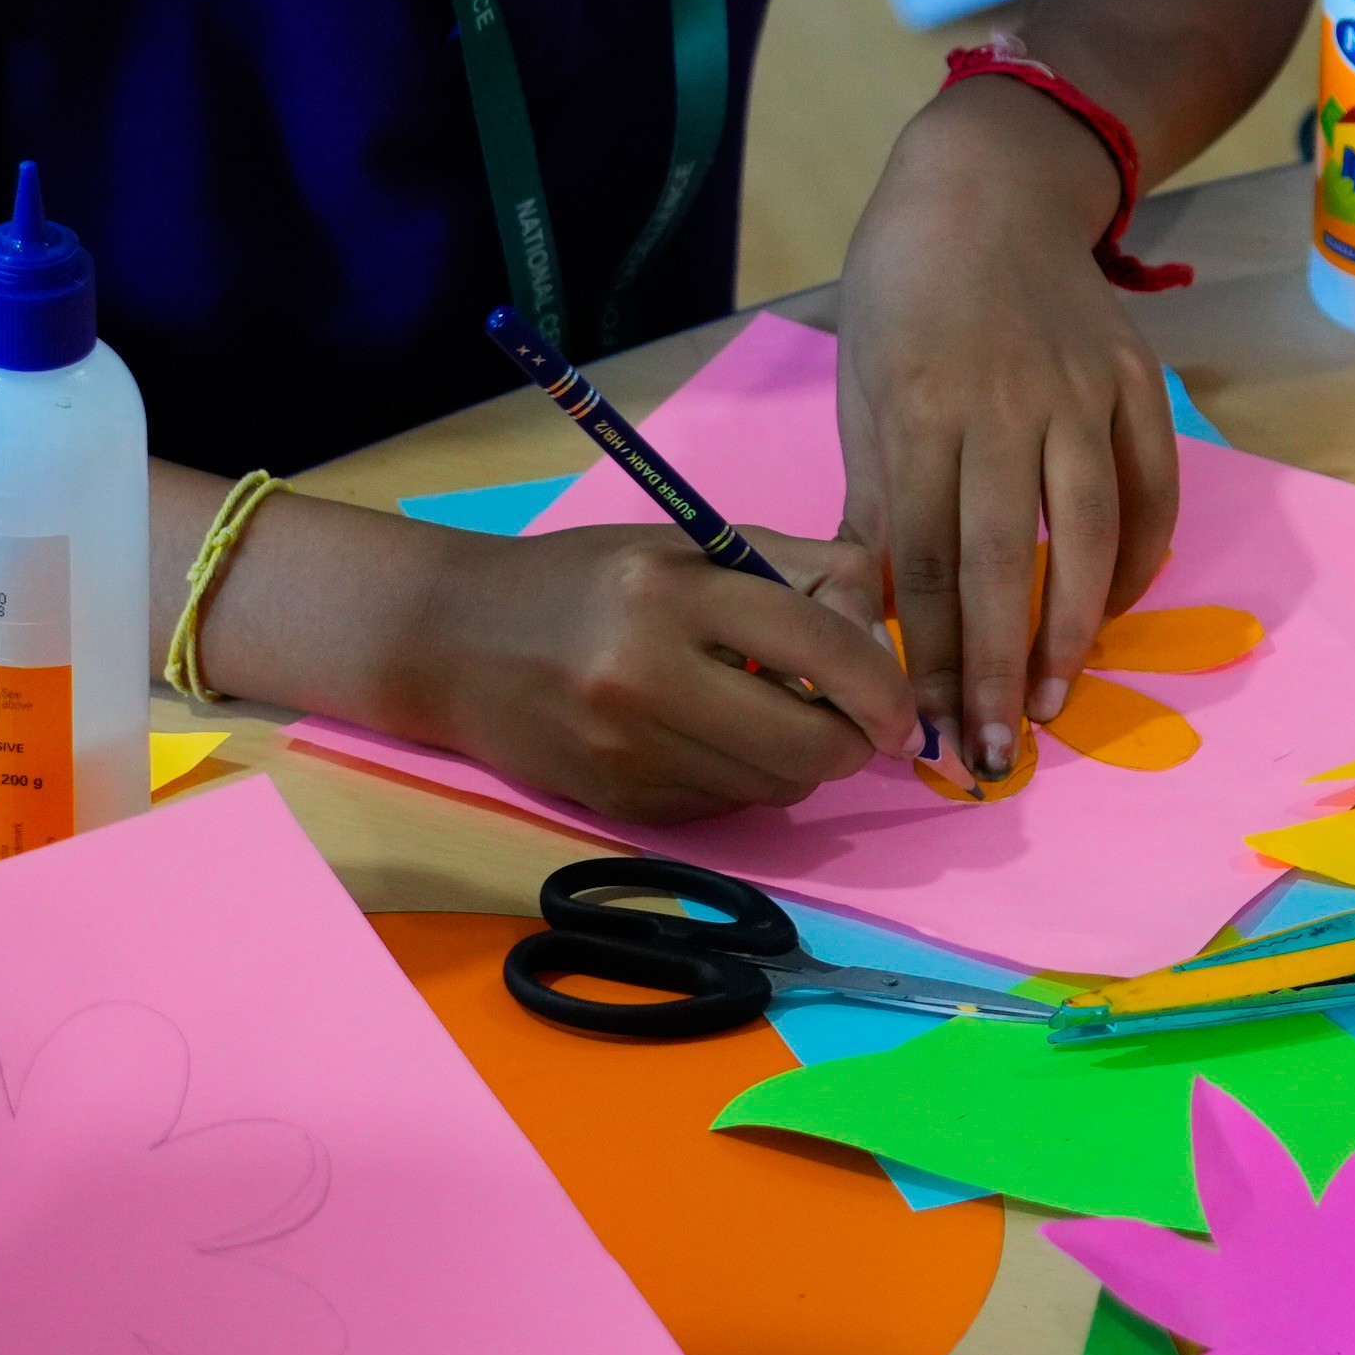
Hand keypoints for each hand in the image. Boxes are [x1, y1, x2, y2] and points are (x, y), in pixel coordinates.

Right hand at [397, 518, 925, 829]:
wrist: (454, 643)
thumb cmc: (586, 581)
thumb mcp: (689, 545)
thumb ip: (798, 571)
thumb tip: (881, 634)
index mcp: (672, 591)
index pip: (820, 647)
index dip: (883, 686)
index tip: (900, 705)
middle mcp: (647, 674)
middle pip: (809, 743)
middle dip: (853, 741)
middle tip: (852, 722)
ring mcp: (628, 749)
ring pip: (775, 787)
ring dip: (797, 763)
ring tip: (765, 717)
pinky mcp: (617, 803)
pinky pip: (725, 808)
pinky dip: (740, 781)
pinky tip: (705, 740)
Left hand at [831, 83, 1182, 784]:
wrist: (988, 184)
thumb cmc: (903, 295)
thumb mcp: (862, 390)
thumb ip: (873, 504)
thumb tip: (859, 620)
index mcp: (918, 409)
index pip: (921, 557)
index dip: (923, 651)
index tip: (923, 727)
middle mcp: (1003, 404)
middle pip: (1000, 561)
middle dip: (992, 667)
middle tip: (992, 751)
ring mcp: (1079, 391)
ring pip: (1086, 532)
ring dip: (1072, 629)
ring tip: (1054, 700)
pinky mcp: (1135, 379)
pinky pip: (1152, 485)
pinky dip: (1141, 555)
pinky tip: (1118, 610)